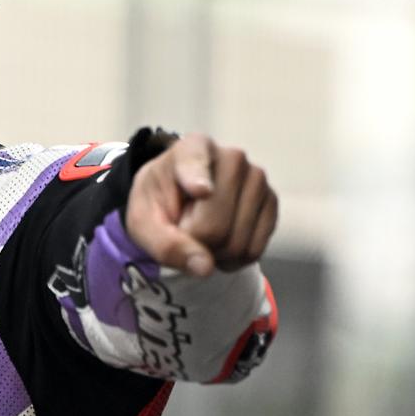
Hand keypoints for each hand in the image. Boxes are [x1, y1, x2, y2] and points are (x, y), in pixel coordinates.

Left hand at [124, 134, 277, 276]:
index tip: (200, 191)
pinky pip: (254, 250)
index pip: (195, 163)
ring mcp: (257, 179)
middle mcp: (232, 158)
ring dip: (215, 254)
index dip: (197, 179)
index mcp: (192, 148)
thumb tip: (204, 266)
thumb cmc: (159, 204)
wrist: (179, 200)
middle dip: (195, 243)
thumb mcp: (144, 223)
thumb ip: (165, 244)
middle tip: (183, 231)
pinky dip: (234, 259)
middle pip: (216, 226)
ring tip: (202, 234)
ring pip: (238, 243)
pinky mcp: (271, 202)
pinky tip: (221, 243)